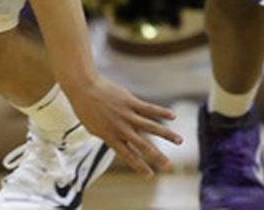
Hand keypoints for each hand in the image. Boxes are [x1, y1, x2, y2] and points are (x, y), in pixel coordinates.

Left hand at [64, 77, 181, 176]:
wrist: (83, 87)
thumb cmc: (85, 108)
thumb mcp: (93, 128)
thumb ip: (107, 136)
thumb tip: (117, 143)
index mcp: (111, 136)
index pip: (128, 155)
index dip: (139, 166)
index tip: (150, 176)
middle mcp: (121, 128)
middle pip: (142, 145)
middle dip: (157, 156)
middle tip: (169, 166)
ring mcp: (127, 114)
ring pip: (150, 126)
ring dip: (166, 134)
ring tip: (180, 141)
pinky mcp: (130, 101)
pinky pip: (149, 108)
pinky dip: (162, 112)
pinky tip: (173, 116)